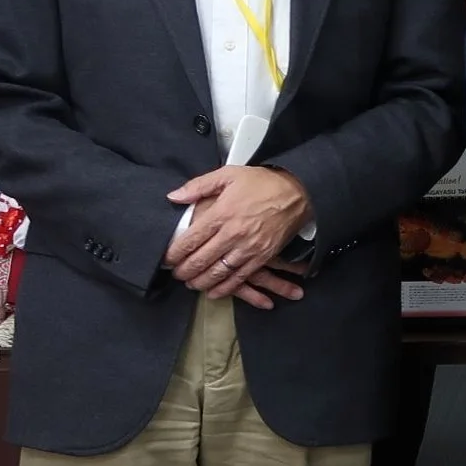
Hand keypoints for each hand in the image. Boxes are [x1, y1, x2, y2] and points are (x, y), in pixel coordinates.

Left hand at [164, 166, 312, 303]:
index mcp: (221, 214)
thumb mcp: (229, 174)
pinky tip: (214, 291)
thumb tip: (174, 196)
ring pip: (218, 273)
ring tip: (191, 283)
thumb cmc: (264, 183)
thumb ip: (198, 186)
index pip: (190, 240)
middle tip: (176, 273)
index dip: (174, 253)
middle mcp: (233, 234)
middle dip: (184, 271)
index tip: (167, 258)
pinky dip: (224, 288)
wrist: (299, 192)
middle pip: (200, 260)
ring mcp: (248, 247)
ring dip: (200, 282)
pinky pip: (240, 278)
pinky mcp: (262, 256)